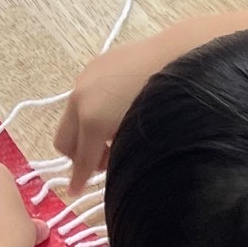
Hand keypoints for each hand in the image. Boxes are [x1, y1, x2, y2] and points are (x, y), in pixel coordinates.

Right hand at [52, 42, 165, 192]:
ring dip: (86, 132)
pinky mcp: (96, 64)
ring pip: (73, 116)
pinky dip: (93, 110)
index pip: (81, 159)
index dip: (79, 179)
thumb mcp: (139, 139)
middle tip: (106, 161)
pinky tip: (119, 108)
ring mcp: (86, 78)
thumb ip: (118, 158)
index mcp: (91, 119)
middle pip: (64, 139)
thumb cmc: (169, 104)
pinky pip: (84, 96)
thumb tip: (111, 166)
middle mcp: (80, 98)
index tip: (75, 191)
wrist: (183, 55)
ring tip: (116, 133)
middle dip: (79, 155)